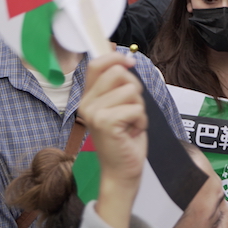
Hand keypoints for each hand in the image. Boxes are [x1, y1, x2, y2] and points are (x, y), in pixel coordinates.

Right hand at [78, 53, 147, 185]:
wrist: (121, 171)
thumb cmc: (124, 138)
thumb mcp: (119, 106)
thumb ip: (118, 85)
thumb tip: (125, 59)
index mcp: (88, 97)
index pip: (96, 64)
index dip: (114, 57)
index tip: (129, 62)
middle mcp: (87, 104)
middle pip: (118, 72)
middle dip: (134, 88)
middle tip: (132, 108)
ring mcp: (95, 113)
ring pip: (131, 90)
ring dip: (139, 108)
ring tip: (131, 123)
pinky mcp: (106, 123)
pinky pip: (136, 108)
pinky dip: (141, 120)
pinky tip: (132, 132)